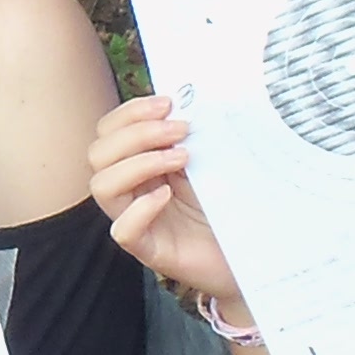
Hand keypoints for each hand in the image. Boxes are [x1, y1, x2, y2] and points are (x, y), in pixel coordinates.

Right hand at [87, 93, 240, 307]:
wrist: (255, 254)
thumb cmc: (230, 207)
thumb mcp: (210, 161)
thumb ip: (191, 137)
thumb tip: (187, 100)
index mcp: (139, 164)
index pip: (109, 131)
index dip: (131, 112)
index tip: (168, 103)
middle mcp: (130, 190)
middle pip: (98, 153)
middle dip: (137, 133)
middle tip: (180, 130)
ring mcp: (136, 220)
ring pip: (102, 186)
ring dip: (138, 163)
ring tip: (181, 158)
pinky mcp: (149, 250)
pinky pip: (123, 230)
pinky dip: (140, 209)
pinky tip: (166, 195)